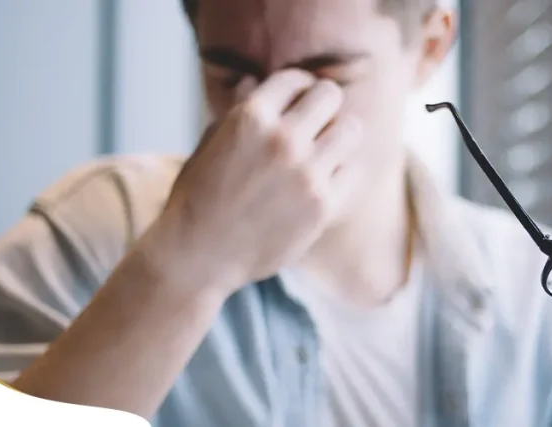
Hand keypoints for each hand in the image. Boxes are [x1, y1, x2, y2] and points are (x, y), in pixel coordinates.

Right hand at [143, 69, 360, 294]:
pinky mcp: (322, 205)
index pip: (295, 80)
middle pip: (330, 96)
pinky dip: (342, 173)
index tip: (296, 104)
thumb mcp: (210, 143)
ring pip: (351, 130)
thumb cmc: (199, 196)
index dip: (297, 89)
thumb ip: (238, 110)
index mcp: (251, 117)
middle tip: (316, 123)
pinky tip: (325, 180)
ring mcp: (306, 172)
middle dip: (323, 105)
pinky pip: (353, 171)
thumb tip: (253, 82)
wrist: (198, 254)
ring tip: (324, 151)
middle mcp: (282, 139)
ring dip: (339, 137)